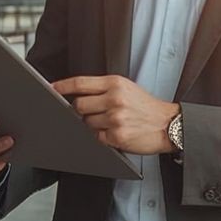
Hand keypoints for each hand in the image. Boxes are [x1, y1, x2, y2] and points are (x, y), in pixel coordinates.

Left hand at [53, 75, 177, 154]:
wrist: (169, 124)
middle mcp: (114, 99)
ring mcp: (115, 118)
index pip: (81, 83)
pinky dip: (102, 136)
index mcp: (115, 83)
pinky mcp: (117, 136)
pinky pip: (97, 137)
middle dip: (81, 110)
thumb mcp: (126, 88)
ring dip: (93, 124)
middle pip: (78, 105)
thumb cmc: (146, 107)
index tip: (52, 88)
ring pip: (86, 122)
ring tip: (110, 122)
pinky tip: (114, 132)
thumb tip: (77, 93)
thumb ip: (103, 89)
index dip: (62, 86)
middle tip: (93, 112)